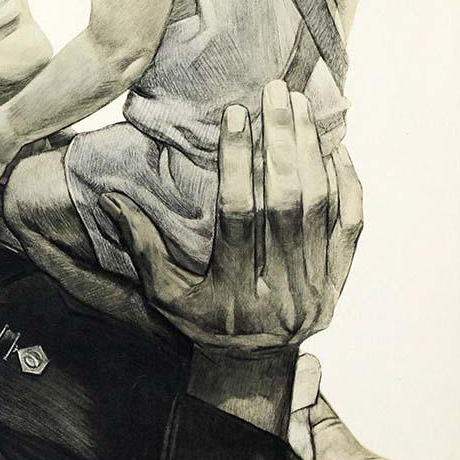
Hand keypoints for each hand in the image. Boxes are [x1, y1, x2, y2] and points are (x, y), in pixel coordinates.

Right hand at [99, 80, 362, 351]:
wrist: (254, 366)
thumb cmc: (201, 322)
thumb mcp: (164, 293)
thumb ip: (141, 245)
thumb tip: (109, 198)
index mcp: (234, 294)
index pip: (239, 215)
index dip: (237, 162)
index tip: (233, 114)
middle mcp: (282, 293)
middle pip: (287, 204)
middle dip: (281, 142)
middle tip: (274, 93)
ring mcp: (318, 288)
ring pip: (321, 208)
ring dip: (311, 152)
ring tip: (300, 107)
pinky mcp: (340, 282)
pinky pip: (351, 226)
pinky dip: (347, 185)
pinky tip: (334, 148)